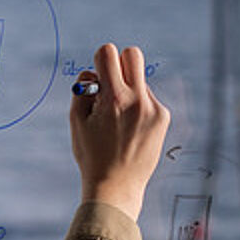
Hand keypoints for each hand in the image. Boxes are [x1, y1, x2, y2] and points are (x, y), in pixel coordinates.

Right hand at [69, 44, 170, 220]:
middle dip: (120, 63)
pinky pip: (149, 99)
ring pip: (140, 80)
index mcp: (113, 97)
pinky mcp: (163, 118)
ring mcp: (154, 108)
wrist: (116, 187)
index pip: (108, 52)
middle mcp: (137, 99)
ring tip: (119, 122)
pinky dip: (138, 107)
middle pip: (133, 54)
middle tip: (112, 85)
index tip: (98, 78)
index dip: (100, 62)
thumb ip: (82, 90)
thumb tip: (94, 73)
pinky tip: (131, 129)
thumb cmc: (92, 154)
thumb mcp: (76, 121)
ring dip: (128, 91)